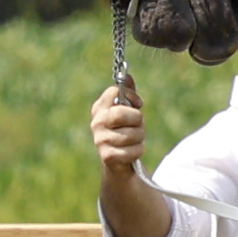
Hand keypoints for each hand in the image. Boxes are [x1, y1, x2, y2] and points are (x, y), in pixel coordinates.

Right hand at [91, 80, 173, 236]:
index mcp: (99, 107)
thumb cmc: (124, 131)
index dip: (131, 97)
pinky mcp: (107, 156)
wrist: (118, 162)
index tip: (137, 104)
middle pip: (123, 113)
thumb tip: (127, 74)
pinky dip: (138, 151)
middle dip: (137, 120)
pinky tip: (132, 153)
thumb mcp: (126, 110)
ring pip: (133, 133)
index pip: (115, 91)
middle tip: (138, 125)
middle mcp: (97, 122)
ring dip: (140, 138)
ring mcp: (100, 140)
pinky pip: (133, 150)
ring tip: (134, 140)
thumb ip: (127, 93)